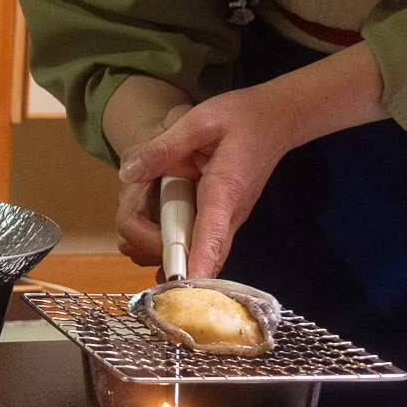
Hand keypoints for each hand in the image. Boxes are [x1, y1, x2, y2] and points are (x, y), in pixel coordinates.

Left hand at [110, 44, 388, 277]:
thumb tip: (128, 173)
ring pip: (207, 254)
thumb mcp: (198, 121)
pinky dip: (188, 256)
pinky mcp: (227, 218)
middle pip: (208, 255)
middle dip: (181, 273)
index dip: (198, 261)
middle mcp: (231, 212)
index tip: (186, 288)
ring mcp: (232, 218)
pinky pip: (207, 245)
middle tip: (155, 290)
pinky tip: (165, 262)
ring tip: (154, 275)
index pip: (212, 232)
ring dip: (182, 266)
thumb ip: (163, 148)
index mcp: (223, 188)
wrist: (278, 119)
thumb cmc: (241, 117)